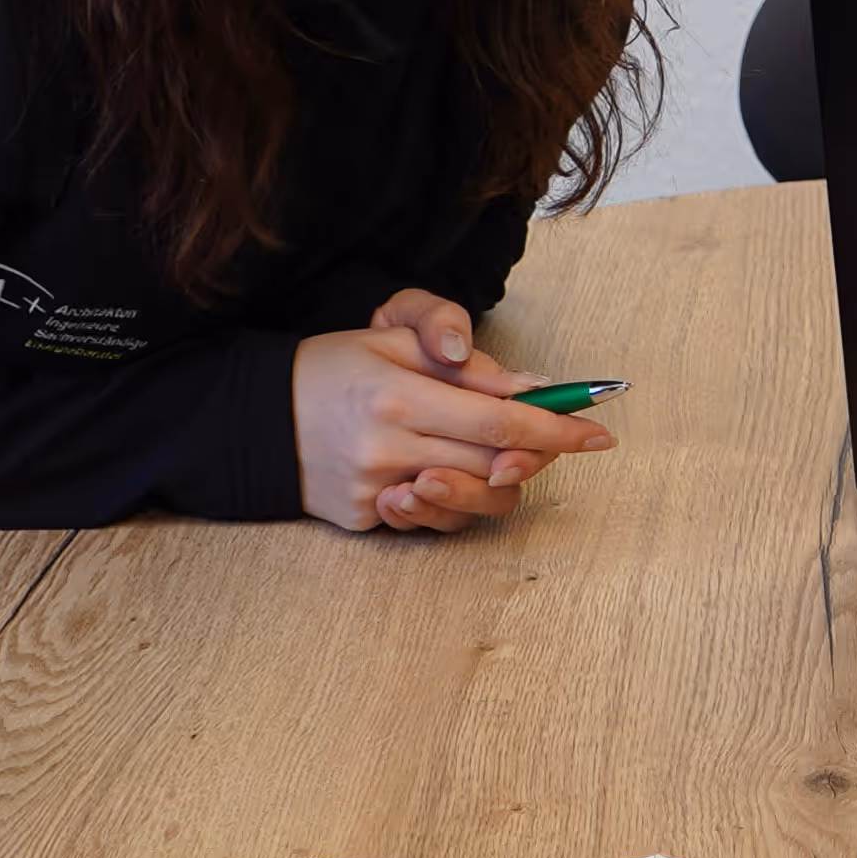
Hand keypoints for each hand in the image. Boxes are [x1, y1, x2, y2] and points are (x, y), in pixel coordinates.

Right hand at [295, 297, 602, 530]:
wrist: (257, 417)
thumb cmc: (332, 367)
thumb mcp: (391, 336)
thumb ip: (459, 354)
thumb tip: (527, 385)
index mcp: (400, 393)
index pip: (500, 418)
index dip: (557, 428)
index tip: (598, 432)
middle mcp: (389, 446)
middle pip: (495, 462)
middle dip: (533, 452)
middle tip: (548, 439)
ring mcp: (376, 489)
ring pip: (472, 501)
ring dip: (496, 481)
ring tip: (491, 456)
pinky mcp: (365, 518)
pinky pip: (433, 520)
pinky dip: (450, 499)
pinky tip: (438, 475)